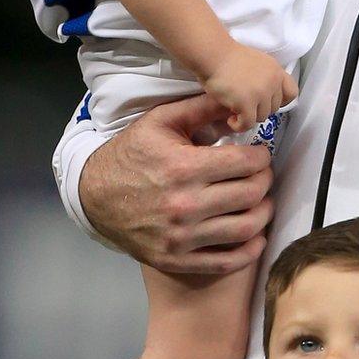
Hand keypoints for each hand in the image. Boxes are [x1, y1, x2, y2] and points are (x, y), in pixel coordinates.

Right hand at [78, 92, 273, 274]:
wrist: (93, 196)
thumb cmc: (131, 153)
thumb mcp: (162, 121)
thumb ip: (203, 107)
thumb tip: (240, 97)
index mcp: (183, 167)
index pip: (245, 163)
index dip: (262, 156)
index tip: (260, 154)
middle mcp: (184, 205)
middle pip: (251, 194)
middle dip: (265, 180)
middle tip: (262, 174)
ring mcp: (180, 237)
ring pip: (246, 228)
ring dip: (264, 213)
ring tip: (262, 201)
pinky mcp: (176, 260)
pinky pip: (225, 262)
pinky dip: (249, 251)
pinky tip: (255, 236)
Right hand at [203, 42, 297, 131]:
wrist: (213, 54)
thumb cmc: (227, 58)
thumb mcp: (257, 63)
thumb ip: (265, 77)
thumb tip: (266, 98)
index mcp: (276, 70)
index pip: (291, 92)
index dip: (280, 101)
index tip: (266, 102)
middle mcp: (272, 81)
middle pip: (274, 108)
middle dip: (259, 109)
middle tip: (244, 106)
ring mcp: (261, 92)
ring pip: (262, 117)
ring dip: (248, 117)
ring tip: (235, 112)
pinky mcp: (246, 102)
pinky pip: (248, 123)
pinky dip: (239, 126)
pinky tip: (231, 120)